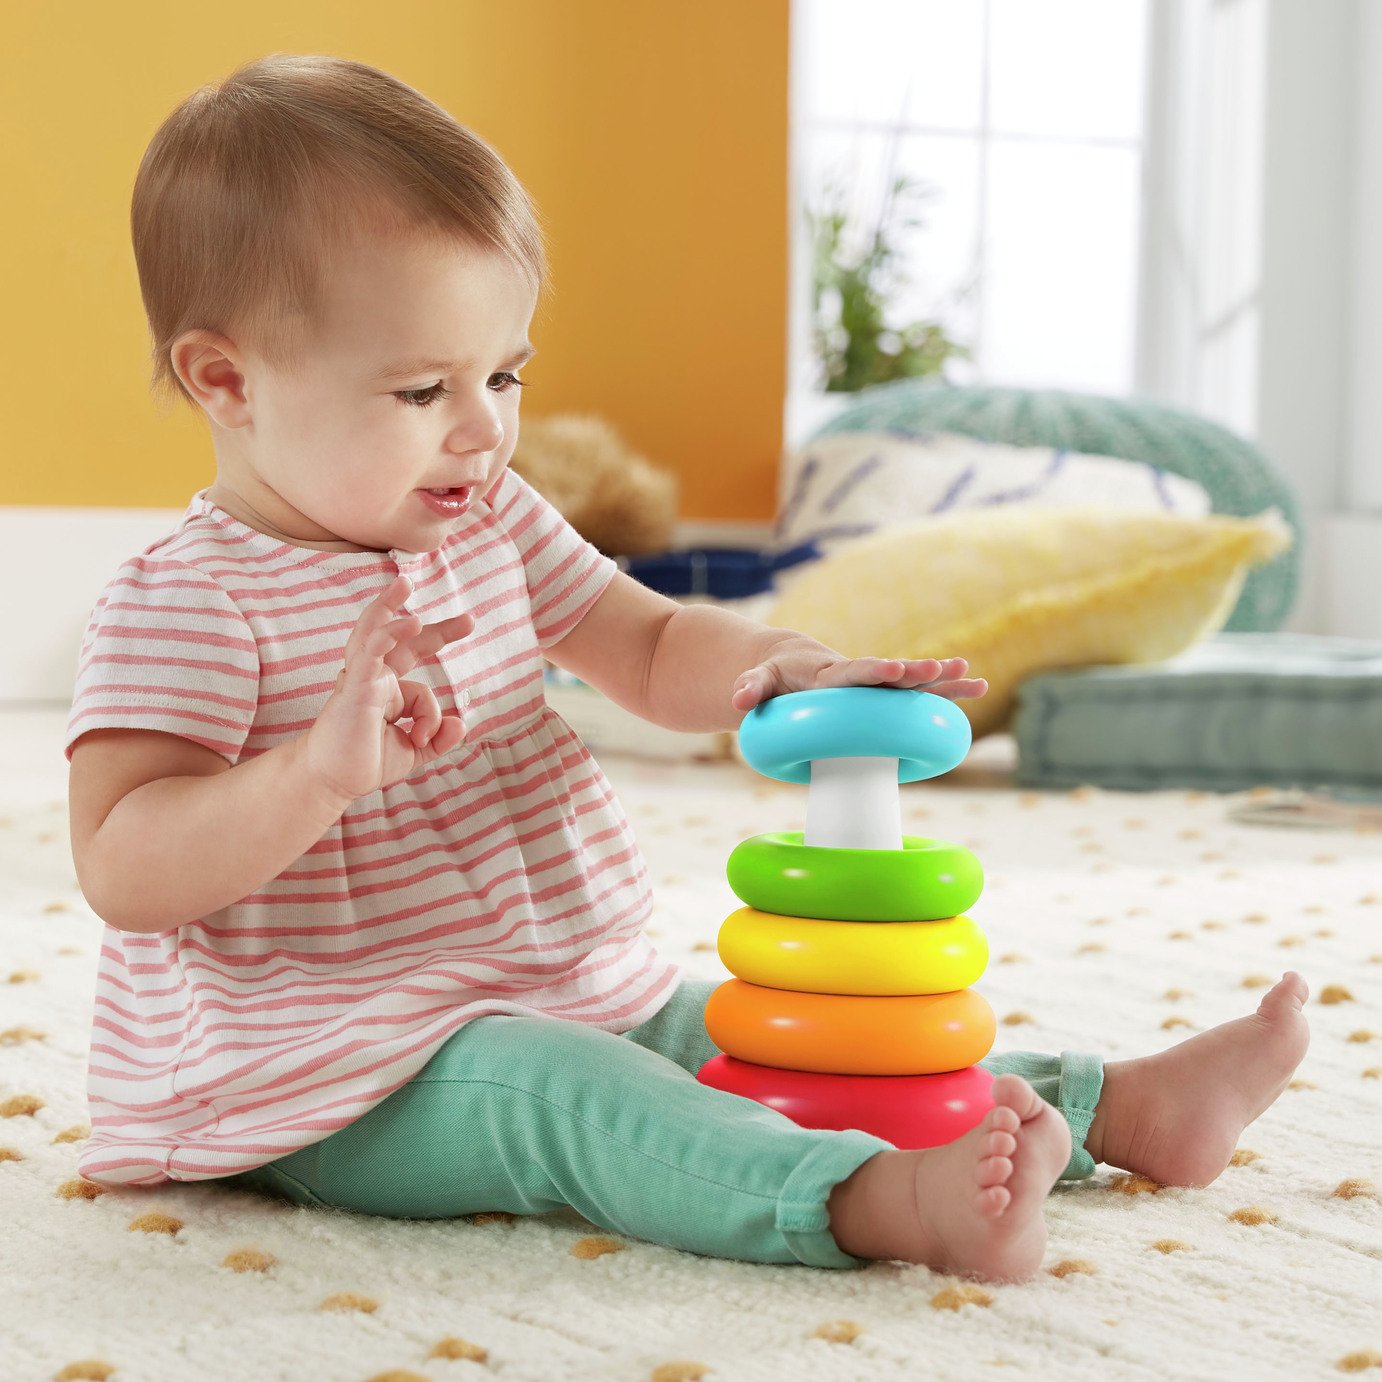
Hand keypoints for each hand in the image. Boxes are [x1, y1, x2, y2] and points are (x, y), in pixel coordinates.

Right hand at [304, 574, 475, 800]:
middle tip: (469, 620)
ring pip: (375, 633)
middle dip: (435, 628)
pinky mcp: (354, 687)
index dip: (439, 636)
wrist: (331, 781)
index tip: (468, 623)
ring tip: (407, 585)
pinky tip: (409, 622)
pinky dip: (387, 636)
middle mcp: (375, 676)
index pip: (415, 653)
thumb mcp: (414, 751)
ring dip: (388, 606)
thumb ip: (439, 738)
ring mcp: (363, 679)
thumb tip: (462, 724)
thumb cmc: (363, 762)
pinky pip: (370, 654)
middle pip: (402, 638)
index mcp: (389, 686)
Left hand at [730, 644, 987, 714]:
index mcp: (828, 674)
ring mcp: (872, 686)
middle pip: (888, 675)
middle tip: (939, 670)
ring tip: (976, 679)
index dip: (871, 672)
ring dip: (942, 683)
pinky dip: (944, 693)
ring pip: (911, 685)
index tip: (890, 669)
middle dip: (913, 673)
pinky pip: (915, 696)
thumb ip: (750, 687)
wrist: (787, 664)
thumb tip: (740, 699)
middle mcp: (856, 676)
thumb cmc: (772, 677)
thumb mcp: (756, 681)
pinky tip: (976, 689)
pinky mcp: (881, 695)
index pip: (851, 672)